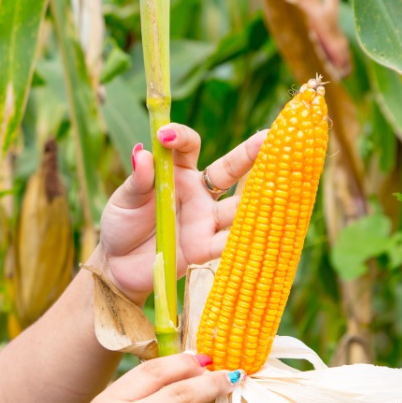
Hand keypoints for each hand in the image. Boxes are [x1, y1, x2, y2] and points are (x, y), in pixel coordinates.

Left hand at [89, 126, 266, 303]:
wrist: (117, 267)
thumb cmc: (121, 225)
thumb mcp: (122, 200)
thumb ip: (137, 180)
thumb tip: (143, 153)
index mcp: (177, 172)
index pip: (189, 147)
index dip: (181, 137)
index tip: (165, 135)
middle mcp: (199, 193)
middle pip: (231, 170)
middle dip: (251, 153)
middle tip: (270, 136)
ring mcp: (205, 220)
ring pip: (239, 206)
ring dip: (260, 197)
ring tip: (283, 183)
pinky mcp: (204, 248)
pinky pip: (228, 242)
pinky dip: (244, 238)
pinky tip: (261, 230)